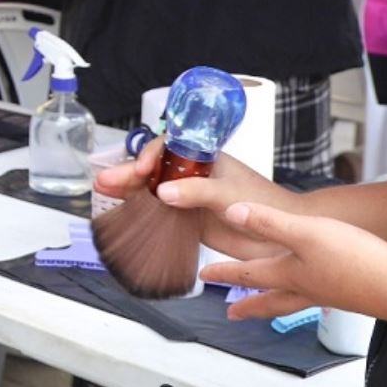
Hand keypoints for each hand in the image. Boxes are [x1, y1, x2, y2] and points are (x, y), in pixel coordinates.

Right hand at [94, 140, 298, 259]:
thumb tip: (163, 192)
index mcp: (204, 159)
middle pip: (153, 169)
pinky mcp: (188, 220)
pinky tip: (124, 212)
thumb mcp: (228, 193)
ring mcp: (189, 198)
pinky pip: (158, 212)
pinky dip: (140, 211)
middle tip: (105, 180)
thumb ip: (196, 191)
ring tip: (104, 191)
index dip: (150, 156)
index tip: (142, 169)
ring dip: (128, 190)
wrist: (283, 238)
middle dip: (128, 172)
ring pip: (151, 190)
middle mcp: (192, 176)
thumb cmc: (265, 205)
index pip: (168, 148)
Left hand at [202, 202, 386, 321]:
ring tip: (273, 306)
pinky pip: (320, 296)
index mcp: (288, 274)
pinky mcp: (352, 291)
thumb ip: (268, 222)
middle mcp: (306, 288)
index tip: (204, 276)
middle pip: (269, 299)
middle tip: (233, 314)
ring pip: (295, 300)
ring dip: (278, 303)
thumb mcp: (305, 232)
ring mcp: (330, 293)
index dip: (223, 272)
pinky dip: (310, 296)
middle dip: (249, 305)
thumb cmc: (355, 262)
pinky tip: (321, 290)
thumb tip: (231, 213)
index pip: (247, 274)